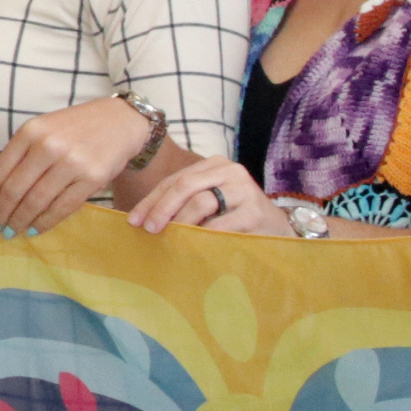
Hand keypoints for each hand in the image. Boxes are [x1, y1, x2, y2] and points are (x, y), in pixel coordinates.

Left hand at [0, 94, 157, 236]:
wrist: (119, 122)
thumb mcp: (43, 130)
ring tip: (12, 231)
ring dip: (20, 221)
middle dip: (2, 213)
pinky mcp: (92, 179)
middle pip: (15, 189)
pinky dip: (44, 222)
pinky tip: (35, 229)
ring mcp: (72, 163)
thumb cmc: (75, 128)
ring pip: (36, 202)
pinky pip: (61, 208)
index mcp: (31, 131)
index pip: (0, 170)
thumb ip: (21, 154)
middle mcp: (49, 146)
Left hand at [127, 153, 290, 236]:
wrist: (277, 228)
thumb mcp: (209, 202)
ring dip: (179, 223)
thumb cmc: (234, 216)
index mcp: (214, 164)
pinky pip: (219, 225)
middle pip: (184, 186)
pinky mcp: (254, 211)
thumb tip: (142, 218)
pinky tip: (192, 246)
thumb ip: (183, 203)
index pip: (174, 180)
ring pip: (200, 202)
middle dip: (161, 208)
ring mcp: (244, 189)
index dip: (151, 200)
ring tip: (170, 238)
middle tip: (149, 228)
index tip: (134, 220)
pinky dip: (202, 236)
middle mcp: (229, 171)